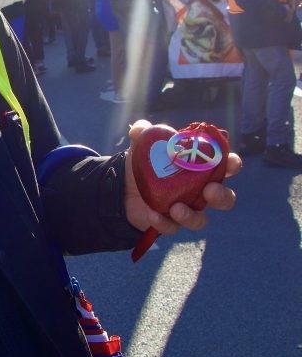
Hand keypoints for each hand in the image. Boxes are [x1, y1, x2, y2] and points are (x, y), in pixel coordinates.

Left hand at [123, 119, 239, 234]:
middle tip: (210, 190)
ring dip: (192, 216)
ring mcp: (187, 208)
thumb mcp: (142, 146)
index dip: (233, 164)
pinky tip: (153, 214)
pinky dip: (164, 222)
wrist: (124, 187)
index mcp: (200, 168)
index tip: (231, 162)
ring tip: (176, 208)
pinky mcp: (171, 222)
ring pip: (201, 219)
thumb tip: (141, 128)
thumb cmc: (145, 164)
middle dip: (222, 195)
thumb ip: (143, 134)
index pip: (225, 165)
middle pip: (224, 198)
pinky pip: (173, 227)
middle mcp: (199, 190)